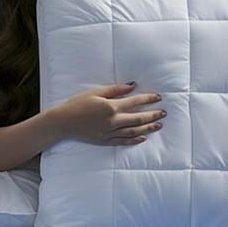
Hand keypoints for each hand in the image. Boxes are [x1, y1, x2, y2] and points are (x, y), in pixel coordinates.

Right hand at [50, 82, 165, 145]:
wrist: (63, 122)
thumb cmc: (78, 104)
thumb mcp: (96, 92)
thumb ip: (115, 90)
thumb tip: (132, 86)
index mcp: (111, 107)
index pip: (135, 102)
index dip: (148, 99)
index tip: (158, 97)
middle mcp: (113, 121)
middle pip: (138, 118)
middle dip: (153, 115)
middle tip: (164, 113)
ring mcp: (109, 133)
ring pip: (133, 131)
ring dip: (148, 128)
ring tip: (158, 125)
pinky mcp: (105, 141)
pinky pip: (123, 141)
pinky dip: (134, 139)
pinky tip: (143, 137)